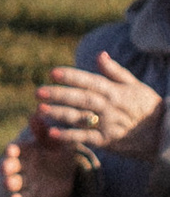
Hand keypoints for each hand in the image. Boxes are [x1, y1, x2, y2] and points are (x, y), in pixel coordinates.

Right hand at [4, 135, 88, 196]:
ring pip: (13, 182)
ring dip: (9, 183)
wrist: (66, 176)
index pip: (16, 149)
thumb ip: (44, 132)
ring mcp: (24, 181)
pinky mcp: (29, 196)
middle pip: (11, 166)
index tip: (11, 150)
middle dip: (7, 166)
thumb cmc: (59, 153)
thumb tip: (36, 114)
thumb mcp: (55, 143)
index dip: (12, 150)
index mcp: (26, 150)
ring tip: (8, 183)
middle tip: (5, 167)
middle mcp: (21, 165)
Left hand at [36, 52, 163, 153]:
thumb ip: (115, 71)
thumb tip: (100, 54)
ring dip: (59, 114)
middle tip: (39, 91)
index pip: (90, 81)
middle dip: (60, 95)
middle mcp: (110, 107)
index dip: (72, 76)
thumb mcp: (135, 85)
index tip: (53, 72)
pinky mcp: (107, 141)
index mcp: (115, 91)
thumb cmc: (147, 106)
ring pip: (81, 118)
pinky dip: (69, 136)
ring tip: (40, 110)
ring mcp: (108, 125)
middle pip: (82, 99)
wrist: (163, 134)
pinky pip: (86, 138)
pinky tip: (52, 134)